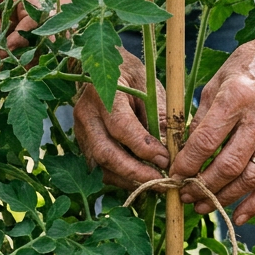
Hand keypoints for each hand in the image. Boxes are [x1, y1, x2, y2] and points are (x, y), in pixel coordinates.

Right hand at [74, 48, 168, 187]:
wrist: (103, 70)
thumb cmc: (131, 77)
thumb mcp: (150, 87)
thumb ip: (159, 115)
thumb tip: (173, 149)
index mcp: (103, 94)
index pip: (121, 127)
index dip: (144, 148)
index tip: (166, 160)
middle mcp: (87, 115)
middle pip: (106, 153)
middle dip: (135, 173)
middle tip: (161, 182)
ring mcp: (81, 132)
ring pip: (101, 166)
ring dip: (128, 180)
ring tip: (154, 184)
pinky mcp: (83, 145)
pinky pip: (100, 169)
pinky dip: (121, 178)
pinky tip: (140, 179)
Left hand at [171, 42, 254, 224]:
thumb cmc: (249, 65)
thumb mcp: (216, 82)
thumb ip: (201, 118)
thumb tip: (183, 152)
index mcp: (236, 97)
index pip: (206, 141)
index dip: (186, 164)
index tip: (173, 176)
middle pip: (228, 165)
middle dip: (202, 186)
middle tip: (185, 195)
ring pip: (250, 178)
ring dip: (224, 197)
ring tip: (204, 205)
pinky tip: (238, 216)